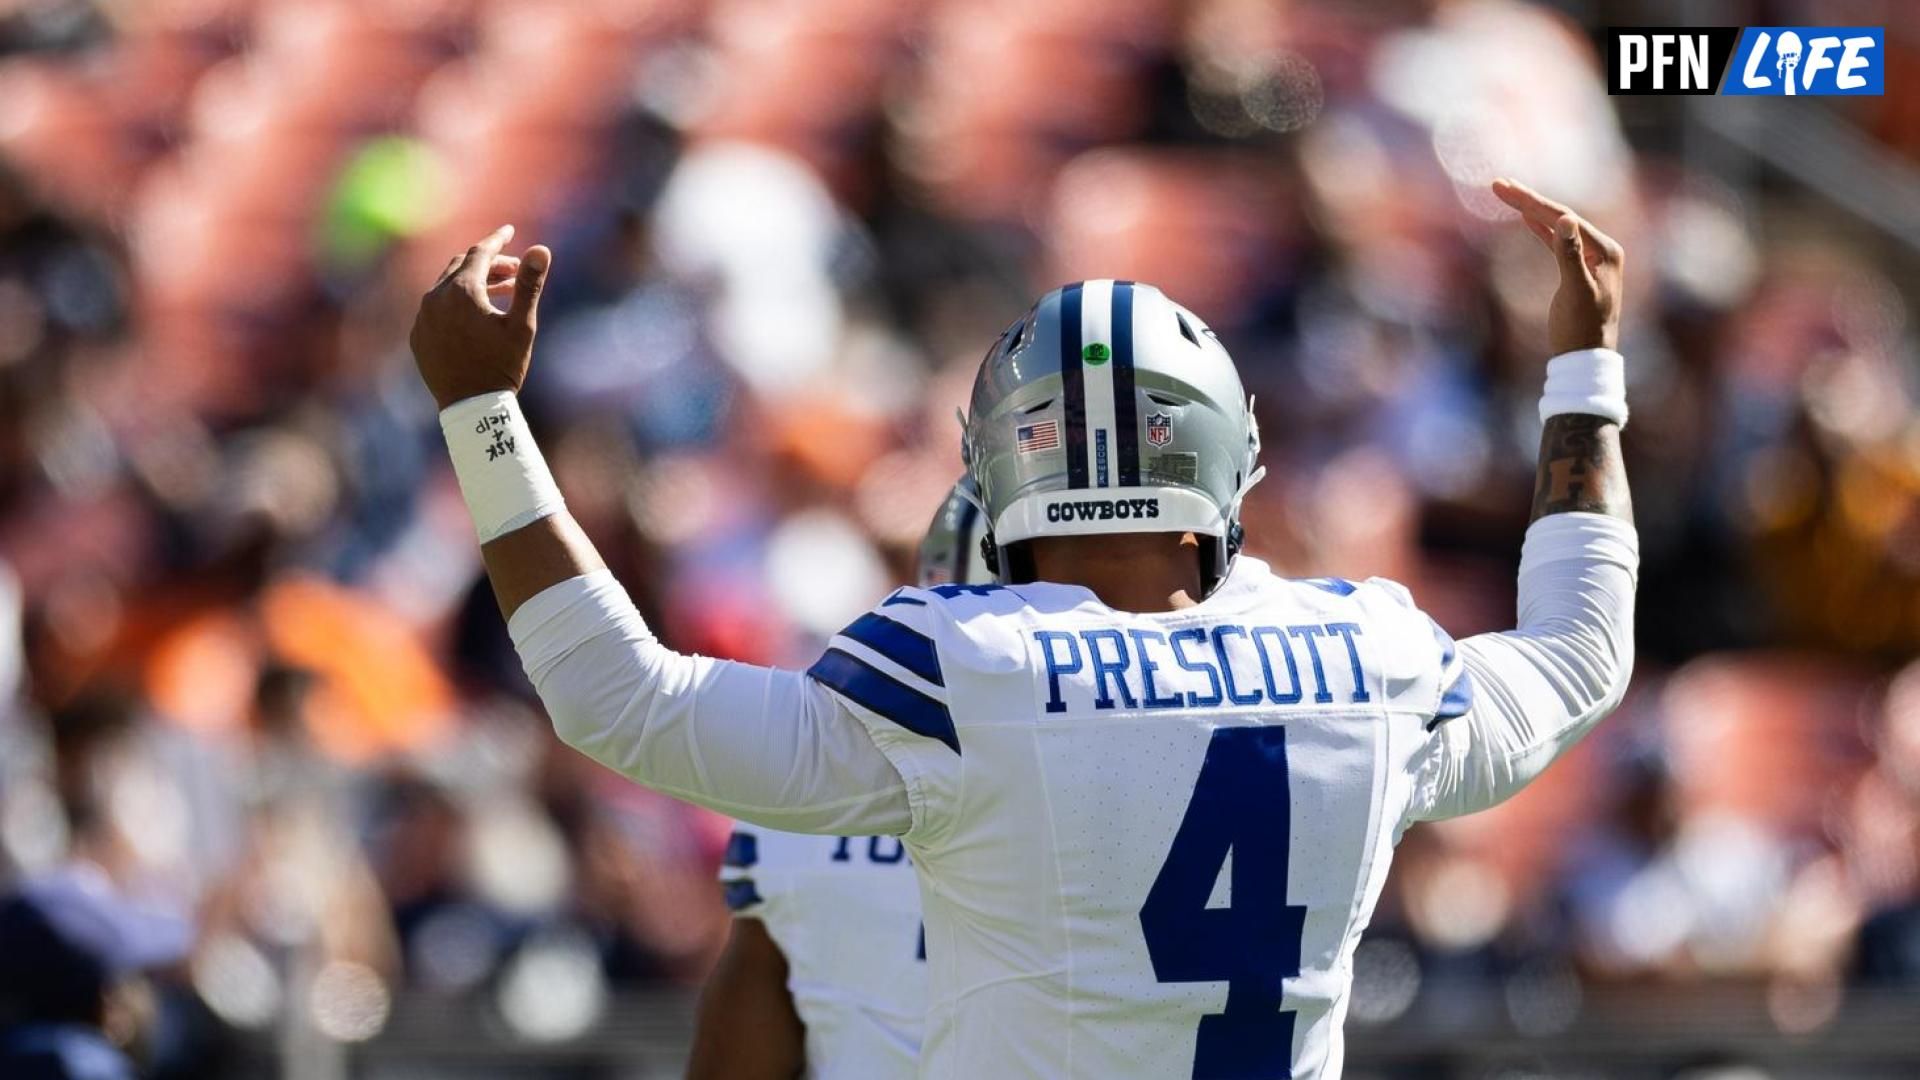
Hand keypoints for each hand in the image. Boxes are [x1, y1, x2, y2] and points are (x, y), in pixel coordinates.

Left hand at [410, 225, 552, 409]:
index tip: (509, 230)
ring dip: (473, 284)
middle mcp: (436, 298)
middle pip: (462, 266)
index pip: (480, 252)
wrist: (472, 408)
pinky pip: (435, 309)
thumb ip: (529, 284)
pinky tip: (474, 317)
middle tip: (513, 271)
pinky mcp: (418, 337)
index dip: (497, 240)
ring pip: (446, 287)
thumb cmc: (502, 366)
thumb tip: (541, 249)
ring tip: (499, 294)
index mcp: (462, 291)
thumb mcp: (522, 325)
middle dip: (488, 263)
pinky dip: (455, 304)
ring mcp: (423, 318)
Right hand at [1492, 179, 1622, 354]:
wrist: (1584, 360)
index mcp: (1606, 250)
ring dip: (1531, 210)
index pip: (1565, 217)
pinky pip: (1556, 242)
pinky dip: (1540, 229)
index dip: (1533, 202)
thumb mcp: (1575, 291)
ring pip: (1557, 227)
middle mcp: (1602, 249)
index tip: (1505, 188)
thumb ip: (1570, 254)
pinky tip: (1527, 218)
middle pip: (1560, 217)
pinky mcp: (1577, 271)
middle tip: (1499, 183)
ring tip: (1506, 193)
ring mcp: (1591, 259)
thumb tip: (1565, 218)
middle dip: (1529, 200)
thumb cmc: (1580, 329)